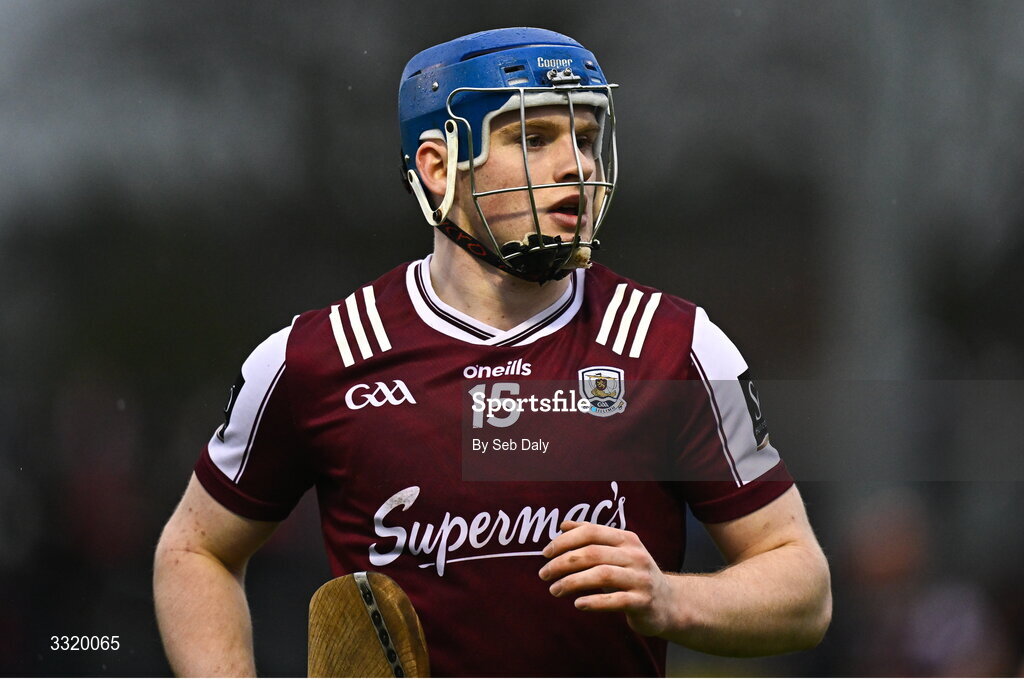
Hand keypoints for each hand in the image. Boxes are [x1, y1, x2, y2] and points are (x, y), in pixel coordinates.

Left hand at [538, 520, 673, 636]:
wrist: (668, 603)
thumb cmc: (633, 574)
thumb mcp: (617, 551)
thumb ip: (592, 536)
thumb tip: (563, 525)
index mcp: (626, 539)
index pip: (591, 532)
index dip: (565, 541)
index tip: (545, 553)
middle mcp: (635, 555)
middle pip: (593, 553)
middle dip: (562, 563)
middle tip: (544, 574)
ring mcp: (641, 578)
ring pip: (602, 575)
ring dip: (572, 582)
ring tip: (554, 590)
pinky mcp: (643, 602)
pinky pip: (615, 600)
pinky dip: (594, 602)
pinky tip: (577, 604)